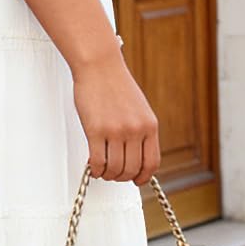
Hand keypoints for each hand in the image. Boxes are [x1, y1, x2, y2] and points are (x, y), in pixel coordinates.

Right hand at [71, 52, 160, 185]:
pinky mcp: (96, 130)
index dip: (143, 176)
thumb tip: (136, 154)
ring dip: (107, 174)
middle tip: (113, 174)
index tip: (137, 180)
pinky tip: (93, 166)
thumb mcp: (138, 108)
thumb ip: (140, 130)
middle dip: (122, 177)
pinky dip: (95, 169)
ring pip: (114, 168)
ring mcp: (116, 131)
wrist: (99, 66)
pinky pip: (98, 161)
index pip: (151, 162)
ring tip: (102, 170)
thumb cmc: (115, 84)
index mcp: (149, 126)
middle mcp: (135, 130)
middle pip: (131, 169)